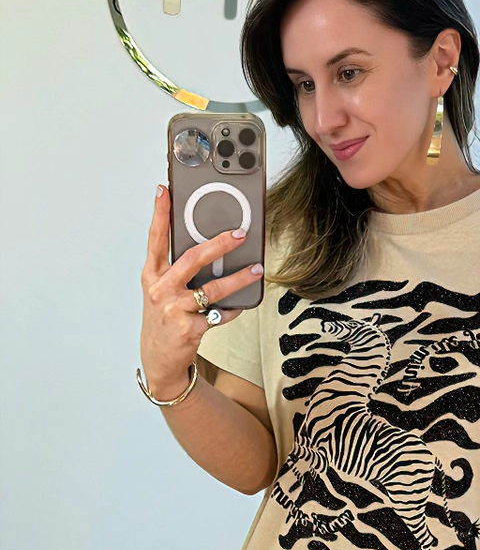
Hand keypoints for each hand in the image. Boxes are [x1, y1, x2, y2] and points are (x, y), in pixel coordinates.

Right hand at [139, 185, 262, 398]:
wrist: (159, 359)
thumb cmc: (163, 319)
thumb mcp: (161, 291)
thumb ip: (176, 270)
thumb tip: (209, 248)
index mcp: (152, 275)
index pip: (155, 239)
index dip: (160, 214)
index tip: (164, 191)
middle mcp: (160, 289)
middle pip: (193, 259)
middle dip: (219, 244)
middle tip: (240, 233)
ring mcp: (174, 310)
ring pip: (214, 288)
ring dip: (240, 278)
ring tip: (257, 269)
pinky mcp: (189, 329)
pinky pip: (220, 313)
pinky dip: (232, 309)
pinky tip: (240, 305)